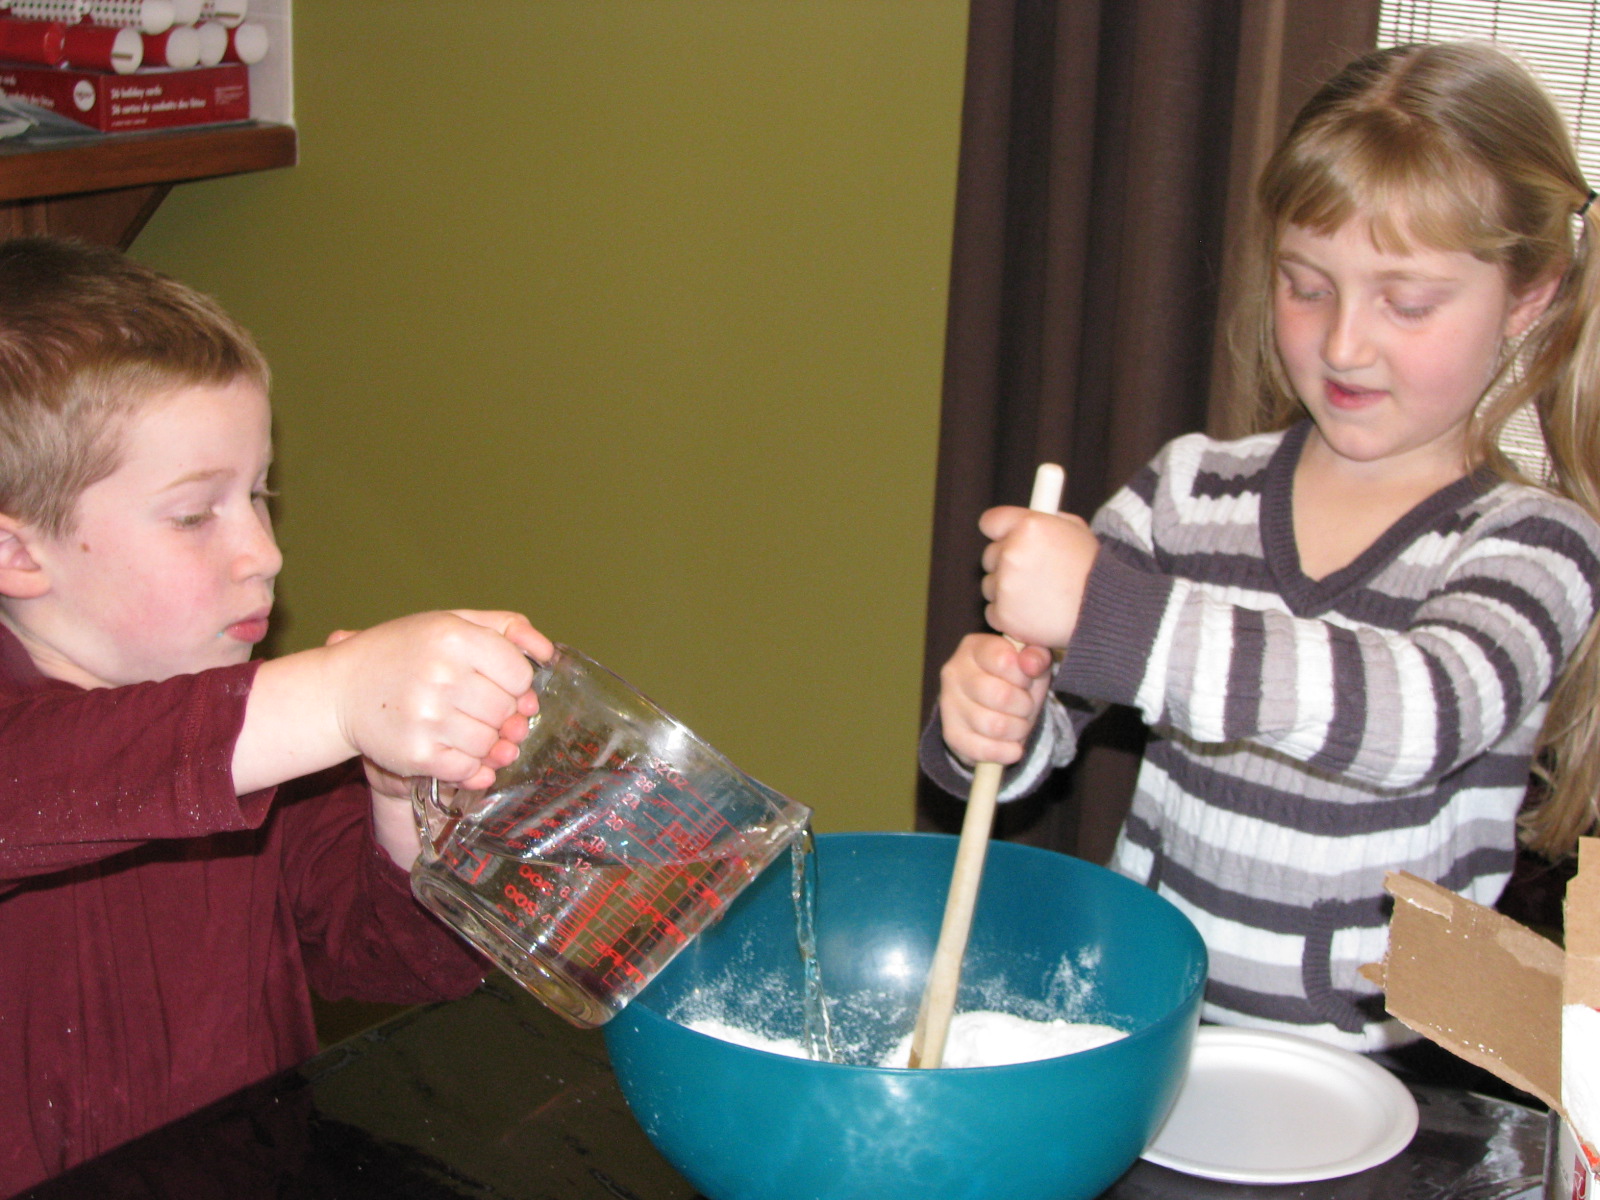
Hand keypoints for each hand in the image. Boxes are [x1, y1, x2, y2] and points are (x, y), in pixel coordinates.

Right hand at [322, 610, 551, 792]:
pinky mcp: (416, 754)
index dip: (516, 685)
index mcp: (454, 637)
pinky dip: (470, 767)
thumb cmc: (402, 652)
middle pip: (507, 712)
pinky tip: (456, 751)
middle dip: (502, 715)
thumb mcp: (451, 623)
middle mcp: (441, 675)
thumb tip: (547, 653)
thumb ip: (505, 628)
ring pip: (491, 744)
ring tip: (464, 728)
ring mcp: (427, 717)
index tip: (499, 684)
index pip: (520, 675)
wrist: (340, 690)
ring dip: (486, 742)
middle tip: (480, 709)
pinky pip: (467, 769)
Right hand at [937, 633, 1054, 766]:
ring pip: (994, 725)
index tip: (1026, 680)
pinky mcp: (950, 733)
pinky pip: (982, 749)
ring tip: (1019, 724)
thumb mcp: (1032, 663)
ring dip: (1018, 730)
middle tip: (1026, 706)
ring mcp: (948, 703)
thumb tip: (1031, 664)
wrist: (997, 710)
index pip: (1003, 660)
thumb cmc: (1015, 680)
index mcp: (974, 647)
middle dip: (1024, 706)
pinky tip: (1013, 748)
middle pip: (999, 696)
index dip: (1024, 676)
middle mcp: (954, 671)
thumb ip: (1036, 656)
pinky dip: (1005, 752)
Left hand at [978, 506, 1098, 648]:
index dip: (1000, 531)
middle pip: (989, 555)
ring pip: (991, 585)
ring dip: (1009, 590)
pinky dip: (1010, 616)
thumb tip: (1020, 519)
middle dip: (1006, 563)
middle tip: (1036, 573)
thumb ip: (1044, 521)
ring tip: (1043, 596)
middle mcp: (1013, 553)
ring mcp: (1006, 586)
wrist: (1108, 611)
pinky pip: (993, 611)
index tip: (1006, 539)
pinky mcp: (1004, 615)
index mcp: (1029, 526)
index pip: (990, 522)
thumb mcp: (1076, 530)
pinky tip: (1037, 614)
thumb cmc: (1094, 569)